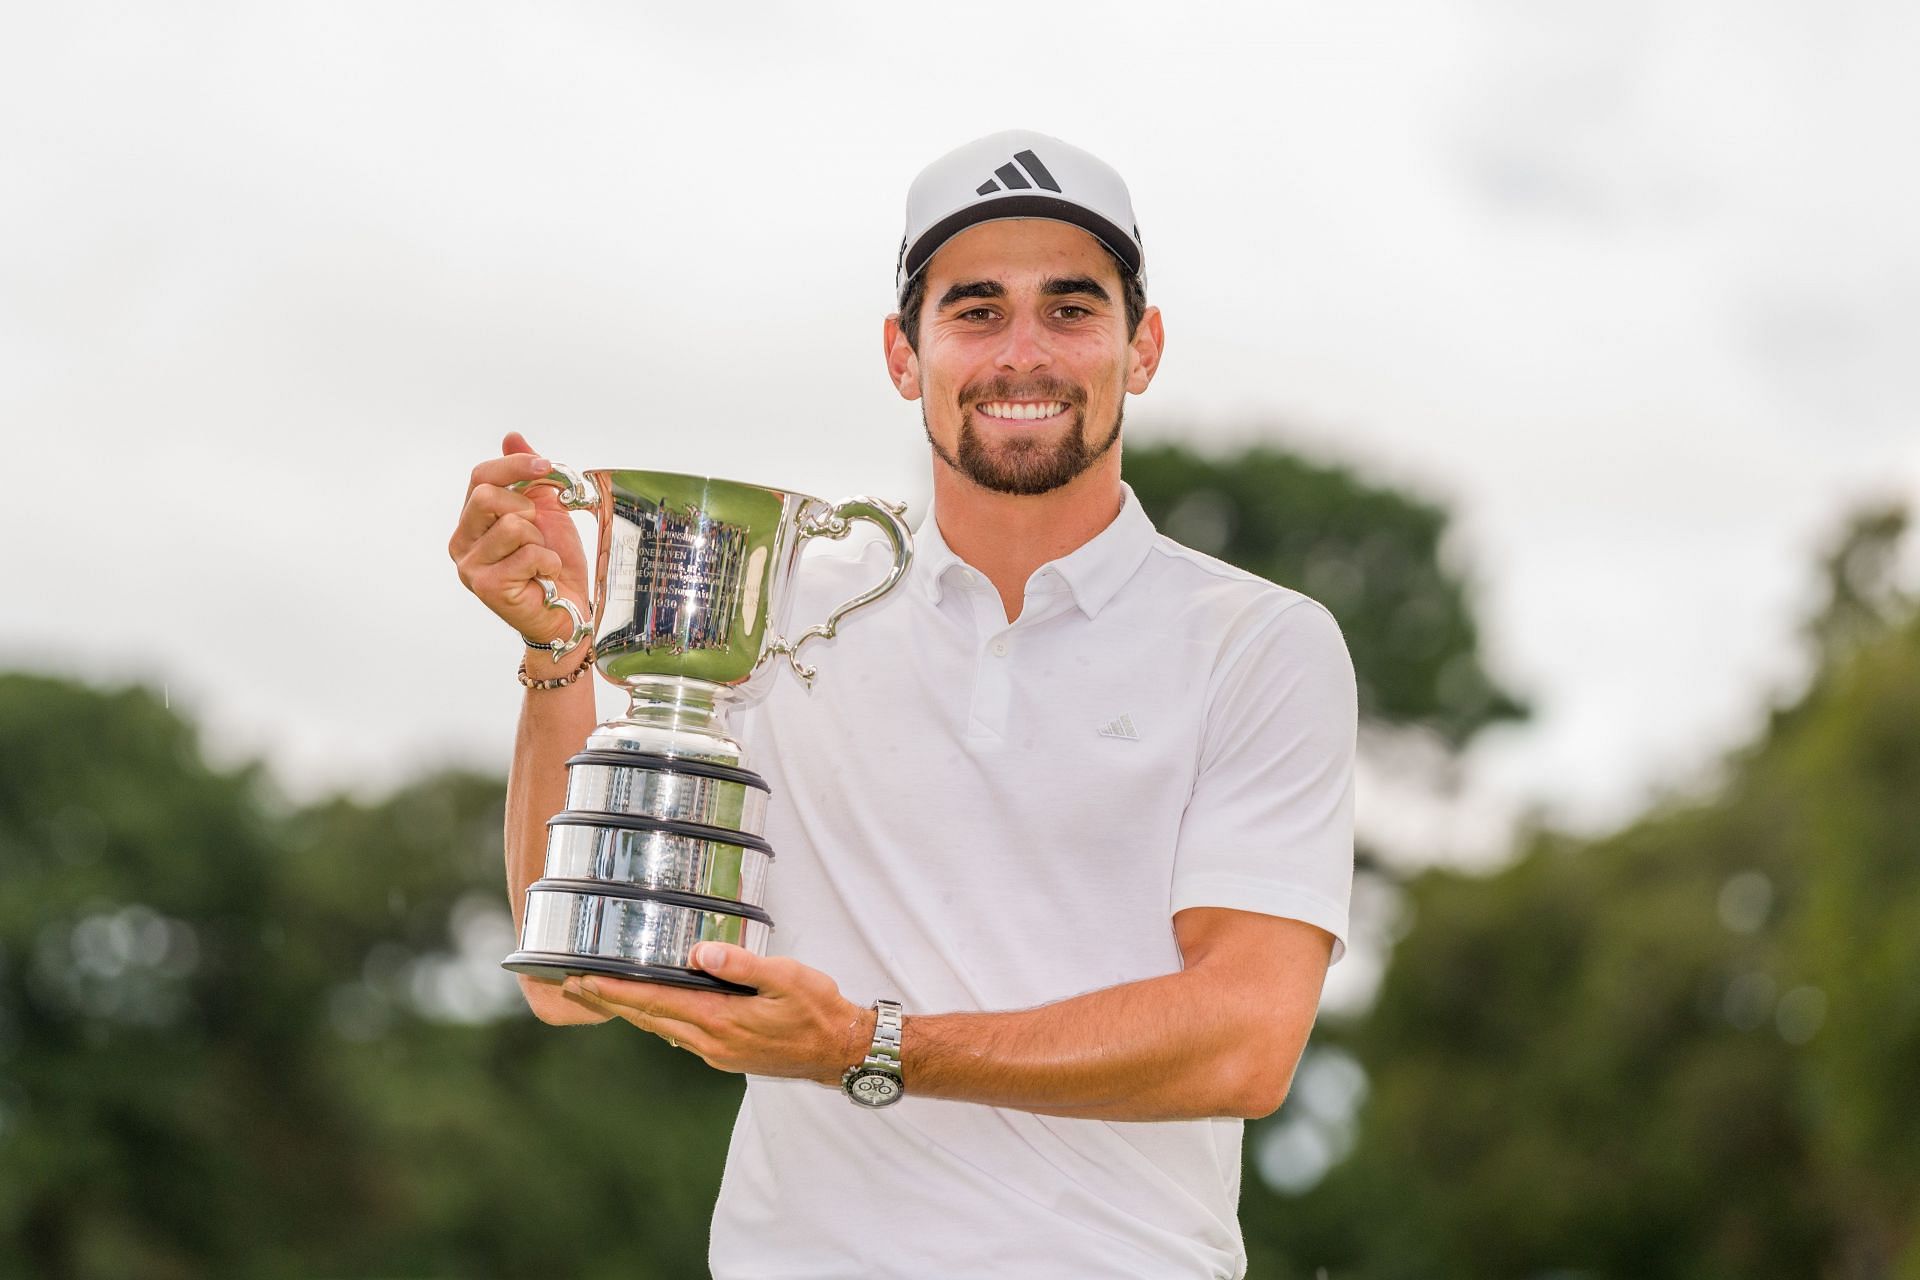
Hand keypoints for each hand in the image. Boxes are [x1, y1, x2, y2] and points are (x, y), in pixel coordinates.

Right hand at [448, 432, 590, 646]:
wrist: (568, 612)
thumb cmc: (553, 564)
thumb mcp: (545, 511)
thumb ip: (527, 476)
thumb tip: (511, 436)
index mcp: (471, 521)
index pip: (480, 476)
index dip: (514, 465)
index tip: (546, 466)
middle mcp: (461, 543)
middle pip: (487, 496)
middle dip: (526, 508)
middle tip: (538, 532)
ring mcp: (470, 567)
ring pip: (513, 526)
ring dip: (540, 541)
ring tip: (539, 561)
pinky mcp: (487, 587)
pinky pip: (528, 554)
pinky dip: (548, 563)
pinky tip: (543, 579)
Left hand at [561, 944, 869, 1085]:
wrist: (841, 1053)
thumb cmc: (819, 1012)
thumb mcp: (787, 977)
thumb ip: (743, 963)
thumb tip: (701, 951)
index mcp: (720, 1019)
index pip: (655, 1001)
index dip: (616, 990)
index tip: (583, 979)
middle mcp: (710, 1041)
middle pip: (648, 1018)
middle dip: (609, 1001)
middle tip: (573, 984)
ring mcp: (717, 1052)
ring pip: (661, 1029)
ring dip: (630, 1011)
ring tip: (602, 995)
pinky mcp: (727, 1056)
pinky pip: (681, 1036)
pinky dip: (658, 1020)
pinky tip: (654, 1012)